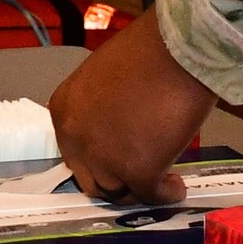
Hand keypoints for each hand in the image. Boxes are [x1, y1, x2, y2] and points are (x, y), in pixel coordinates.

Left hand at [47, 7, 216, 204]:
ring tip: (161, 183)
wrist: (178, 48)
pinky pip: (150, 195)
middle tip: (137, 174)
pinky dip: (166, 195)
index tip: (118, 159)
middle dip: (115, 179)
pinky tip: (177, 187)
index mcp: (64, 110)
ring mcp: (105, 158)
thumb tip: (119, 122)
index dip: (98, 159)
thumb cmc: (150, 49)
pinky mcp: (138, 171)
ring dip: (139, 190)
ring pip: (117, 192)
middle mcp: (76, 138)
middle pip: (90, 177)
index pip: (73, 151)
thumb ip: (101, 104)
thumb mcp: (106, 75)